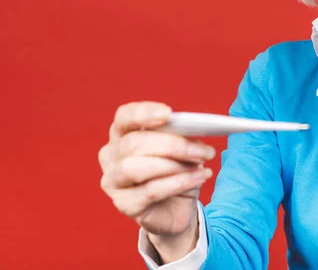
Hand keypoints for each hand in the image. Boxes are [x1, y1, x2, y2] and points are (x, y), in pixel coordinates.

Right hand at [99, 102, 214, 261]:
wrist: (176, 208)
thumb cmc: (175, 170)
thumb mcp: (181, 149)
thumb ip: (180, 136)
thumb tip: (193, 128)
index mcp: (123, 133)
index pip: (124, 116)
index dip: (143, 113)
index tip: (168, 114)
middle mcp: (111, 155)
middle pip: (133, 143)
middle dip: (173, 145)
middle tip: (204, 150)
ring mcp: (113, 181)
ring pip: (135, 168)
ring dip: (174, 166)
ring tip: (200, 166)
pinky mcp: (123, 204)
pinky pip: (150, 191)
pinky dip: (179, 182)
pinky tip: (199, 178)